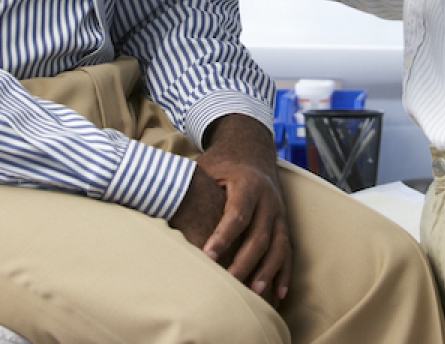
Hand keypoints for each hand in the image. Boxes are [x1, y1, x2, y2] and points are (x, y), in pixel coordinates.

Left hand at [170, 114, 291, 304]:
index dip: (224, 236)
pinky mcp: (284, 224)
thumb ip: (189, 186)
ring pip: (278, 246)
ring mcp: (279, 213)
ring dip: (267, 271)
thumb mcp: (205, 168)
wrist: (251, 150)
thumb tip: (157, 203)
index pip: (237, 213)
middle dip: (244, 261)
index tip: (208, 257)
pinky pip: (288, 251)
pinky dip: (284, 273)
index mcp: (248, 184)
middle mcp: (268, 199)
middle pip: (260, 235)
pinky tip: (278, 294)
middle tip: (227, 283)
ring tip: (253, 293)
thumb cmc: (221, 164)